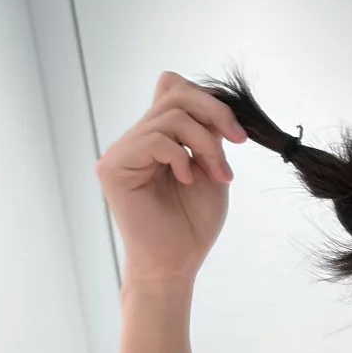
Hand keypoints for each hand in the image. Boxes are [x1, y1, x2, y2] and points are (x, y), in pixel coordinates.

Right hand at [95, 70, 243, 286]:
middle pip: (174, 93)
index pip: (174, 89)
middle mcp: (134, 139)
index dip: (208, 99)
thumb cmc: (193, 224)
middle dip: (214, 113)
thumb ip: (208, 134)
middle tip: (239, 141)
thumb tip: (212, 98)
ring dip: (204, 143)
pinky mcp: (113, 168)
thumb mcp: (211, 168)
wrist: (177, 263)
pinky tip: (187, 181)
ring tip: (218, 174)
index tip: (237, 132)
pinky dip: (180, 157)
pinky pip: (153, 140)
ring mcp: (120, 152)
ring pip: (169, 116)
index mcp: (156, 137)